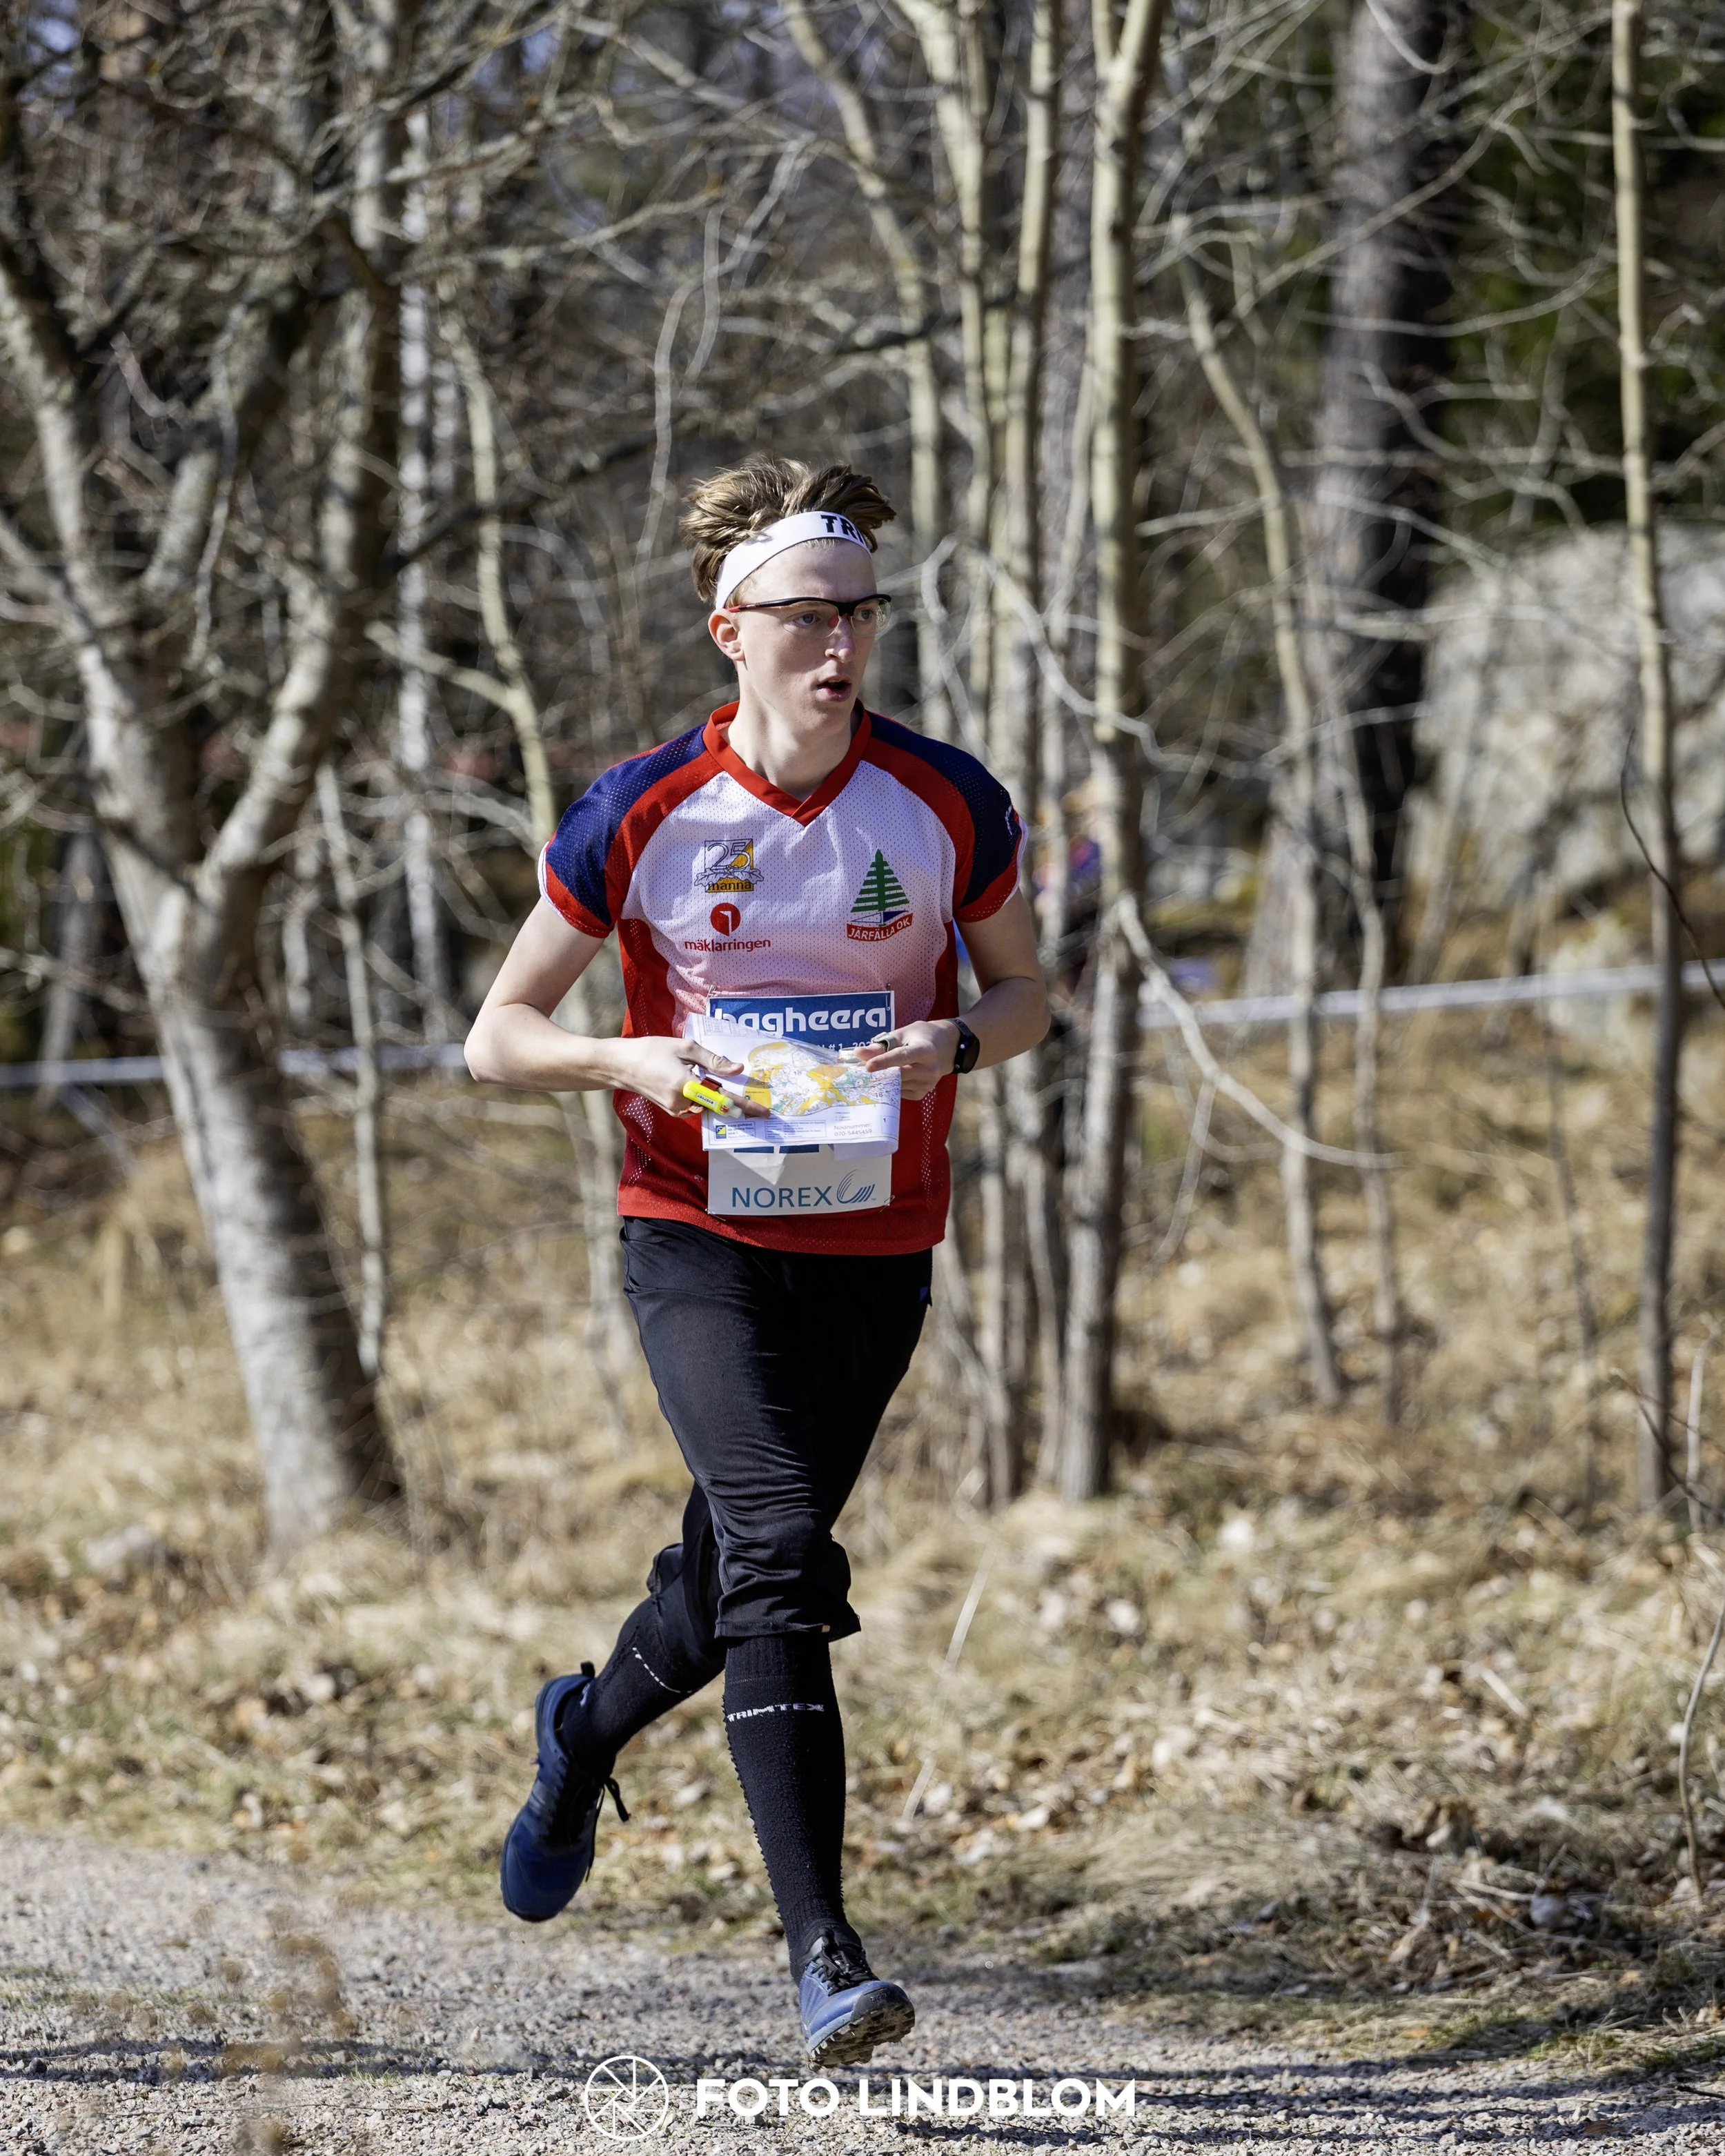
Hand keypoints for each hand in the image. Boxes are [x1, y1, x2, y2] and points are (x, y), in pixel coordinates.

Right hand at [610, 1037, 760, 1117]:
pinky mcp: (673, 1111)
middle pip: (718, 1106)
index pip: (722, 1099)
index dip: (745, 1105)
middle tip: (759, 1109)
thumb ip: (713, 1060)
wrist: (623, 1066)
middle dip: (738, 1106)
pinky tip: (713, 1092)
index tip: (763, 1112)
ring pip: (707, 1106)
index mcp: (686, 1086)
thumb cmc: (652, 1051)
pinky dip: (707, 1101)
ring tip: (740, 1099)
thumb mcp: (685, 1048)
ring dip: (721, 1101)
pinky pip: (697, 1106)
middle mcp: (682, 1103)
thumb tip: (738, 1068)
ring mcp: (676, 1110)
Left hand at [856, 1020, 960, 1102]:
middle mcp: (930, 1069)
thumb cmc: (921, 1037)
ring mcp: (927, 1083)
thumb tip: (859, 1054)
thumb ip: (881, 1045)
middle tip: (859, 1070)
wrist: (947, 1048)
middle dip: (877, 1073)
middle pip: (897, 1074)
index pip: (902, 1057)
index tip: (867, 1066)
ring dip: (882, 1080)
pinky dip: (891, 1086)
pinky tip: (892, 1077)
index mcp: (926, 1050)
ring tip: (875, 1071)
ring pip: (896, 1085)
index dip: (884, 1062)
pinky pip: (899, 1093)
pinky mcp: (923, 1093)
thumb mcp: (903, 1034)